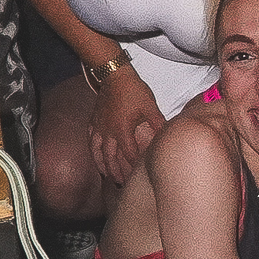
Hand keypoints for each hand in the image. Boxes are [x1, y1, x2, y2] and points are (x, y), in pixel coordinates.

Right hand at [88, 61, 164, 184]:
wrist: (114, 75)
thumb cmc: (133, 90)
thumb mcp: (150, 107)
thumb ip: (158, 123)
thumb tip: (167, 136)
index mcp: (122, 130)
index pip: (128, 154)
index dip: (134, 165)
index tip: (138, 175)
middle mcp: (108, 132)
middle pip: (109, 158)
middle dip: (115, 172)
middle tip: (121, 183)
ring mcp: (99, 127)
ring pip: (97, 151)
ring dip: (101, 164)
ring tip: (106, 174)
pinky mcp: (94, 120)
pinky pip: (90, 139)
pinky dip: (93, 149)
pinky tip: (96, 154)